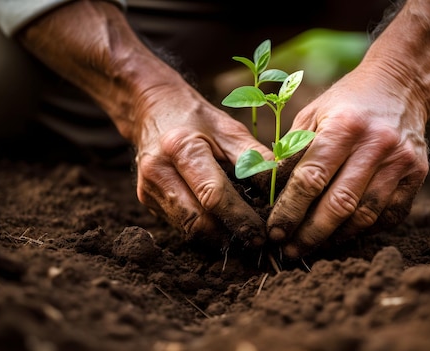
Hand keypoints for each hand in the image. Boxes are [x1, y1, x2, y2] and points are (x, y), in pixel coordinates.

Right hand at [133, 84, 271, 246]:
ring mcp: (148, 188)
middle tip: (256, 241)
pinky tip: (222, 223)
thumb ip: (255, 158)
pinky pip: (180, 223)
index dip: (240, 219)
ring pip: (188, 228)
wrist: (153, 109)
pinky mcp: (147, 199)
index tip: (261, 233)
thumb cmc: (197, 118)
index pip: (213, 195)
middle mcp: (158, 171)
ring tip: (243, 234)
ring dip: (217, 236)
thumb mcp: (229, 129)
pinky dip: (204, 227)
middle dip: (229, 235)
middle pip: (197, 221)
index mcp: (181, 147)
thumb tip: (282, 186)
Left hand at [267, 64, 429, 256]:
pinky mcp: (418, 174)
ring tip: (314, 246)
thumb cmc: (346, 102)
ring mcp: (401, 160)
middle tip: (290, 251)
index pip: (311, 178)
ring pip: (365, 215)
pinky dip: (365, 230)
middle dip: (310, 234)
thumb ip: (291, 151)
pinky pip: (389, 215)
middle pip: (339, 204)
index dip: (289, 210)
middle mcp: (376, 143)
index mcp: (344, 125)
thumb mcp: (312, 114)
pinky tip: (344, 233)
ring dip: (336, 237)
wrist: (400, 86)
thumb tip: (268, 192)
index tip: (275, 231)